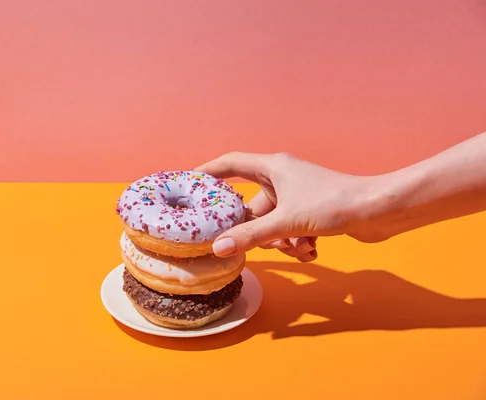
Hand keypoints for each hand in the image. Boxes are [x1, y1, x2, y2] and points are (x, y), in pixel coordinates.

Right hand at [195, 152, 372, 260]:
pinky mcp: (310, 211)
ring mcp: (296, 195)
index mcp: (273, 167)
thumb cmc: (333, 204)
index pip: (231, 163)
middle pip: (251, 206)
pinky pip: (288, 230)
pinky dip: (296, 243)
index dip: (209, 171)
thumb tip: (217, 248)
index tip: (189, 182)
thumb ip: (250, 236)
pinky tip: (313, 249)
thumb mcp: (286, 222)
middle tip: (262, 243)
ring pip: (271, 223)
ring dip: (282, 241)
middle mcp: (282, 178)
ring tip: (301, 246)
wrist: (378, 212)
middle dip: (258, 231)